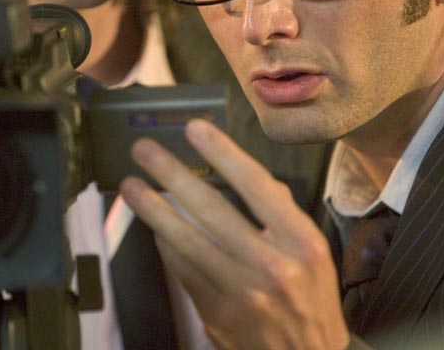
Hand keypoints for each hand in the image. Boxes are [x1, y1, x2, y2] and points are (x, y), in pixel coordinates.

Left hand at [119, 119, 348, 349]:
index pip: (256, 186)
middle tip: (144, 151)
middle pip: (212, 210)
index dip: (222, 153)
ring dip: (153, 210)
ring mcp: (241, 293)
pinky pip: (182, 271)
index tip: (194, 129)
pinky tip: (152, 225)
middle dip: (173, 175)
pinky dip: (165, 246)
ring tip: (131, 186)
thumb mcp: (312, 251)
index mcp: (301, 242)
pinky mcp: (217, 315)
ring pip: (187, 242)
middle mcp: (272, 265)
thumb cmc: (311, 297)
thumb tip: (240, 172)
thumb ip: (281, 211)